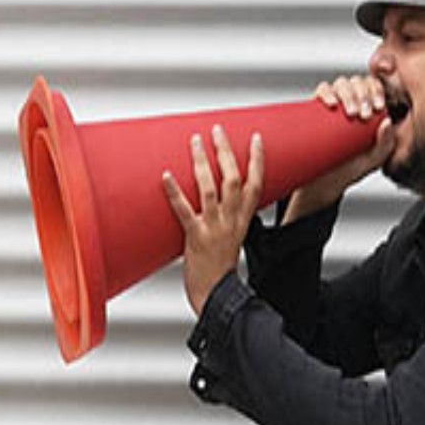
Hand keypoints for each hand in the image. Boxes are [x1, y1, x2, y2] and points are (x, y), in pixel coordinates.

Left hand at [163, 124, 263, 317]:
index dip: (258, 160)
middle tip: (217, 130)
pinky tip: (166, 175)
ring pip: (210, 188)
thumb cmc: (220, 267)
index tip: (255, 138)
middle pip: (234, 179)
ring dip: (202, 163)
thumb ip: (231, 217)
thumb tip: (222, 197)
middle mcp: (231, 220)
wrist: (215, 294)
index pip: (257, 184)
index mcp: (243, 219)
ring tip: (194, 142)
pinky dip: (175, 192)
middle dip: (225, 152)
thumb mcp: (234, 237)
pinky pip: (184, 211)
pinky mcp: (195, 237)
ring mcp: (214, 228)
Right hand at [284, 76, 396, 221]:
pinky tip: (331, 104)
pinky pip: (321, 89)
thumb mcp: (373, 160)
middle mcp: (352, 103)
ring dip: (348, 93)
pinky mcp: (315, 109)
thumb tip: (387, 121)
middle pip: (359, 82)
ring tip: (349, 113)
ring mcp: (334, 104)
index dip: (378, 91)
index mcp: (369, 110)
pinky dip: (326, 92)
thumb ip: (385, 145)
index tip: (378, 107)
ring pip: (342, 83)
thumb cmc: (349, 170)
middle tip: (363, 115)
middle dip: (363, 94)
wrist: (323, 183)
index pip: (376, 87)